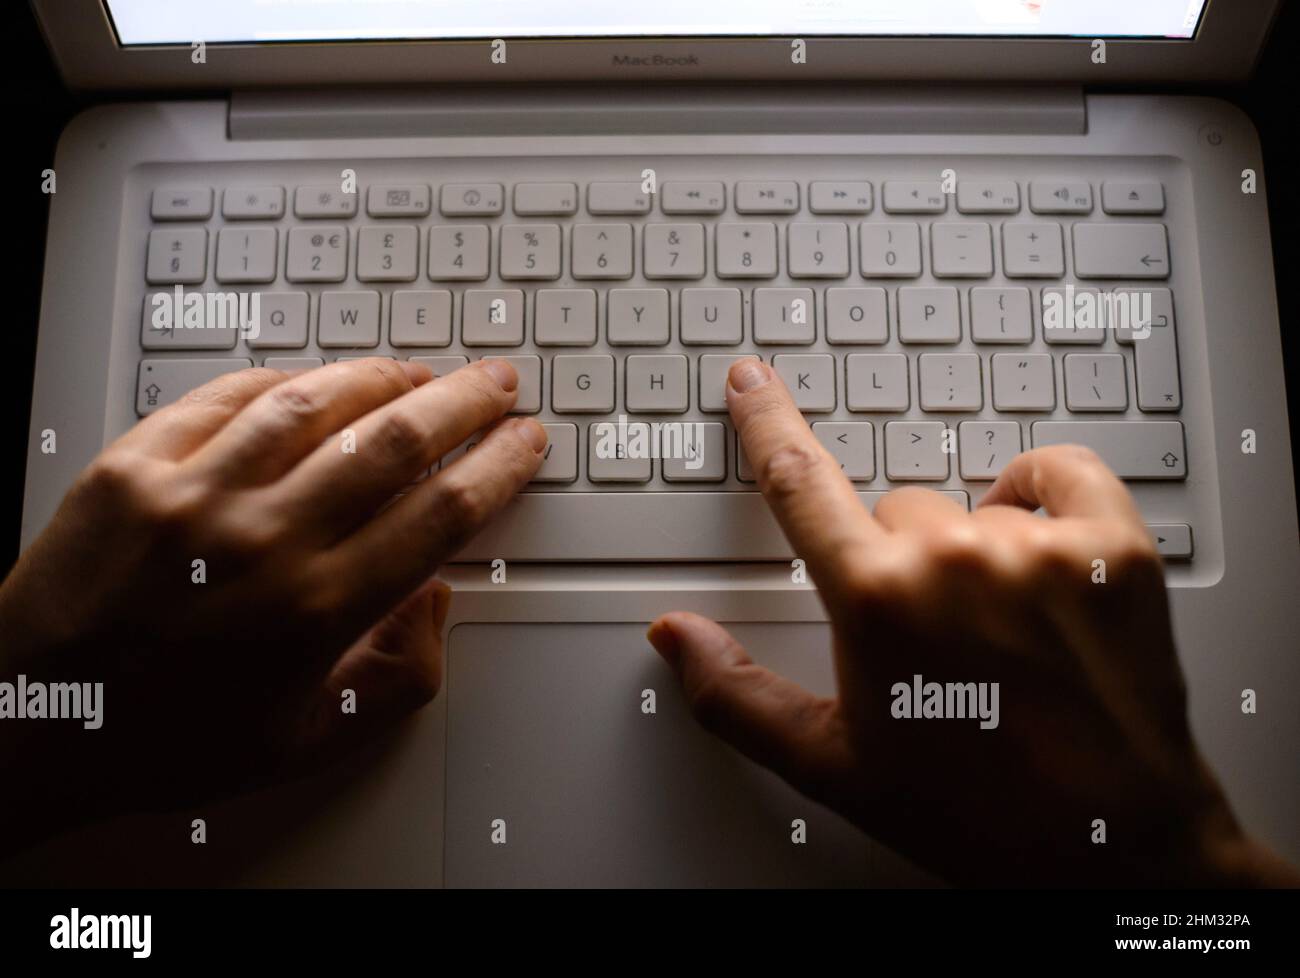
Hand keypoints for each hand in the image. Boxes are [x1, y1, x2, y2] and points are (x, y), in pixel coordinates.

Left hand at [0, 358, 544, 850]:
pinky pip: (227, 396)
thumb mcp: (308, 740)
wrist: (28, 723)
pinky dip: (285, 380)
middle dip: (464, 403)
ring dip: (382, 377)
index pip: (440, 513)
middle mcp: (262, 542)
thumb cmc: (164, 738)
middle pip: (395, 442)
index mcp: (317, 611)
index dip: (498, 467)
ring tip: (417, 372)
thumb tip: (436, 601)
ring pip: (316, 403)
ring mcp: (193, 494)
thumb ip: (398, 678)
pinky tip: (316, 380)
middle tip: (495, 384)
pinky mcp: (134, 465)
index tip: (523, 444)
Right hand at [649, 359, 1296, 886]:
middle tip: (933, 645)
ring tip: (1000, 636)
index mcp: (877, 600)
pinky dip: (1044, 497)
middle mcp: (955, 557)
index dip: (767, 422)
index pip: (798, 481)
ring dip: (973, 552)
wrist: (1113, 843)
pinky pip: (1061, 472)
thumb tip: (677, 638)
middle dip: (898, 566)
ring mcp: (1041, 547)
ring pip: (972, 506)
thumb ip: (737, 695)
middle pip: (893, 513)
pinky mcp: (1115, 546)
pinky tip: (1040, 553)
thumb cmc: (977, 813)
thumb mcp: (834, 765)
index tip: (754, 382)